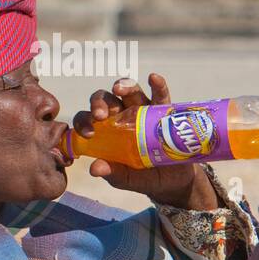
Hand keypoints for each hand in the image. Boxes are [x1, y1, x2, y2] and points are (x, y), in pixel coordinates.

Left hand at [72, 74, 218, 210]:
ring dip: (125, 86)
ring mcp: (144, 111)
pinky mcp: (165, 111)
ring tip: (119, 88)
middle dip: (100, 103)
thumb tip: (95, 169)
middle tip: (100, 116)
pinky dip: (158, 85)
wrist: (174, 181)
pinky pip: (161, 95)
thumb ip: (112, 172)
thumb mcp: (126, 178)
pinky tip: (154, 78)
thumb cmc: (143, 177)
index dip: (84, 122)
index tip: (88, 133)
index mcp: (106, 131)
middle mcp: (122, 117)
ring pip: (131, 92)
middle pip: (107, 100)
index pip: (88, 119)